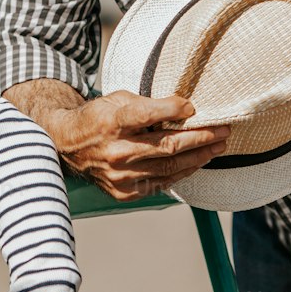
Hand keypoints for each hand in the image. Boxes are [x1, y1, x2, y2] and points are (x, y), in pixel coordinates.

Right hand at [51, 91, 228, 200]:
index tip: (193, 107)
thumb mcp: (117, 99)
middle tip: (223, 130)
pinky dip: (181, 172)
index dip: (173, 110)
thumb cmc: (97, 117)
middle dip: (200, 137)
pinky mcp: (124, 192)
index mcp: (111, 122)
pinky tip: (196, 162)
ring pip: (169, 168)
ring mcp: (120, 176)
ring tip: (218, 146)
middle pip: (167, 146)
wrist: (68, 146)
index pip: (147, 115)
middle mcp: (116, 151)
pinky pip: (161, 182)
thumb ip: (148, 104)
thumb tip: (185, 109)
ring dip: (198, 157)